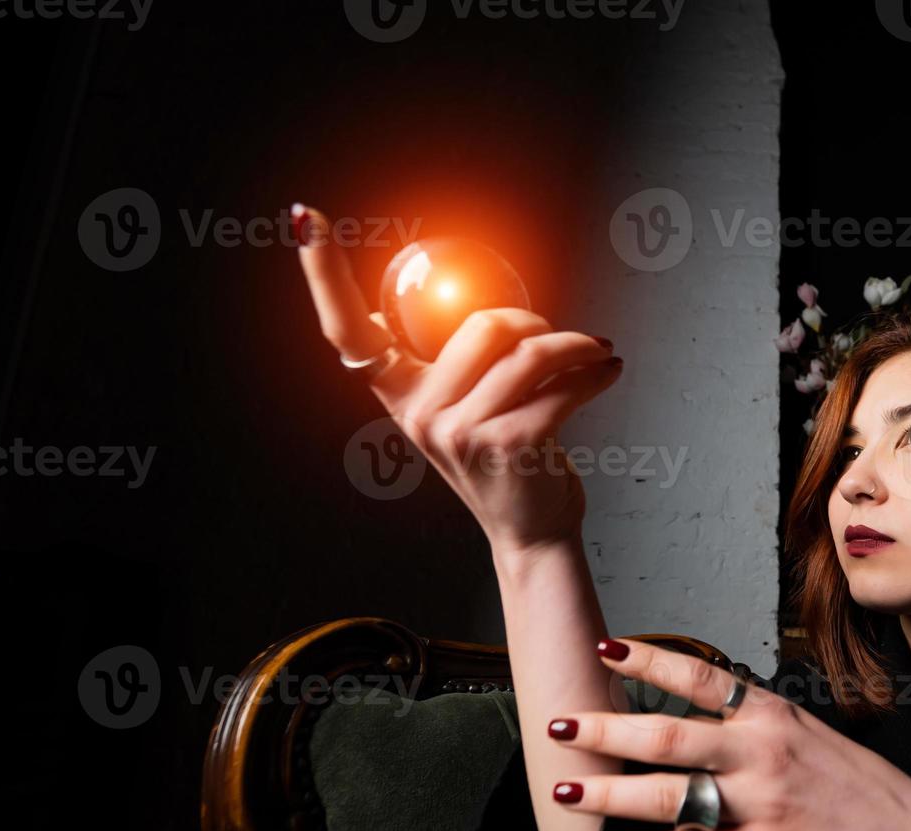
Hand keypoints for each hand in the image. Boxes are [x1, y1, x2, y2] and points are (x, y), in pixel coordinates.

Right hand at [293, 203, 623, 553]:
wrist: (530, 530)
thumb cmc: (503, 460)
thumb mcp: (462, 409)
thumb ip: (459, 363)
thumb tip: (483, 306)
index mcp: (397, 393)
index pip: (347, 330)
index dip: (322, 273)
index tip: (304, 219)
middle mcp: (417, 412)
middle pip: (481, 324)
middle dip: (533, 323)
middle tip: (558, 341)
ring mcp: (458, 432)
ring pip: (527, 353)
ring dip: (574, 346)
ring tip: (593, 351)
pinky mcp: (506, 445)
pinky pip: (560, 387)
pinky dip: (593, 373)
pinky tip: (606, 370)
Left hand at [544, 639, 910, 830]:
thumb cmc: (856, 787)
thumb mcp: (808, 734)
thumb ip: (754, 723)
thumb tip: (695, 710)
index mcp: (772, 715)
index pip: (700, 676)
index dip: (648, 658)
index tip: (605, 646)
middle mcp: (763, 751)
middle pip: (667, 731)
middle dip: (604, 726)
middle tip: (559, 722)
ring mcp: (761, 803)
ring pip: (667, 792)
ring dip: (608, 791)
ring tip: (566, 788)